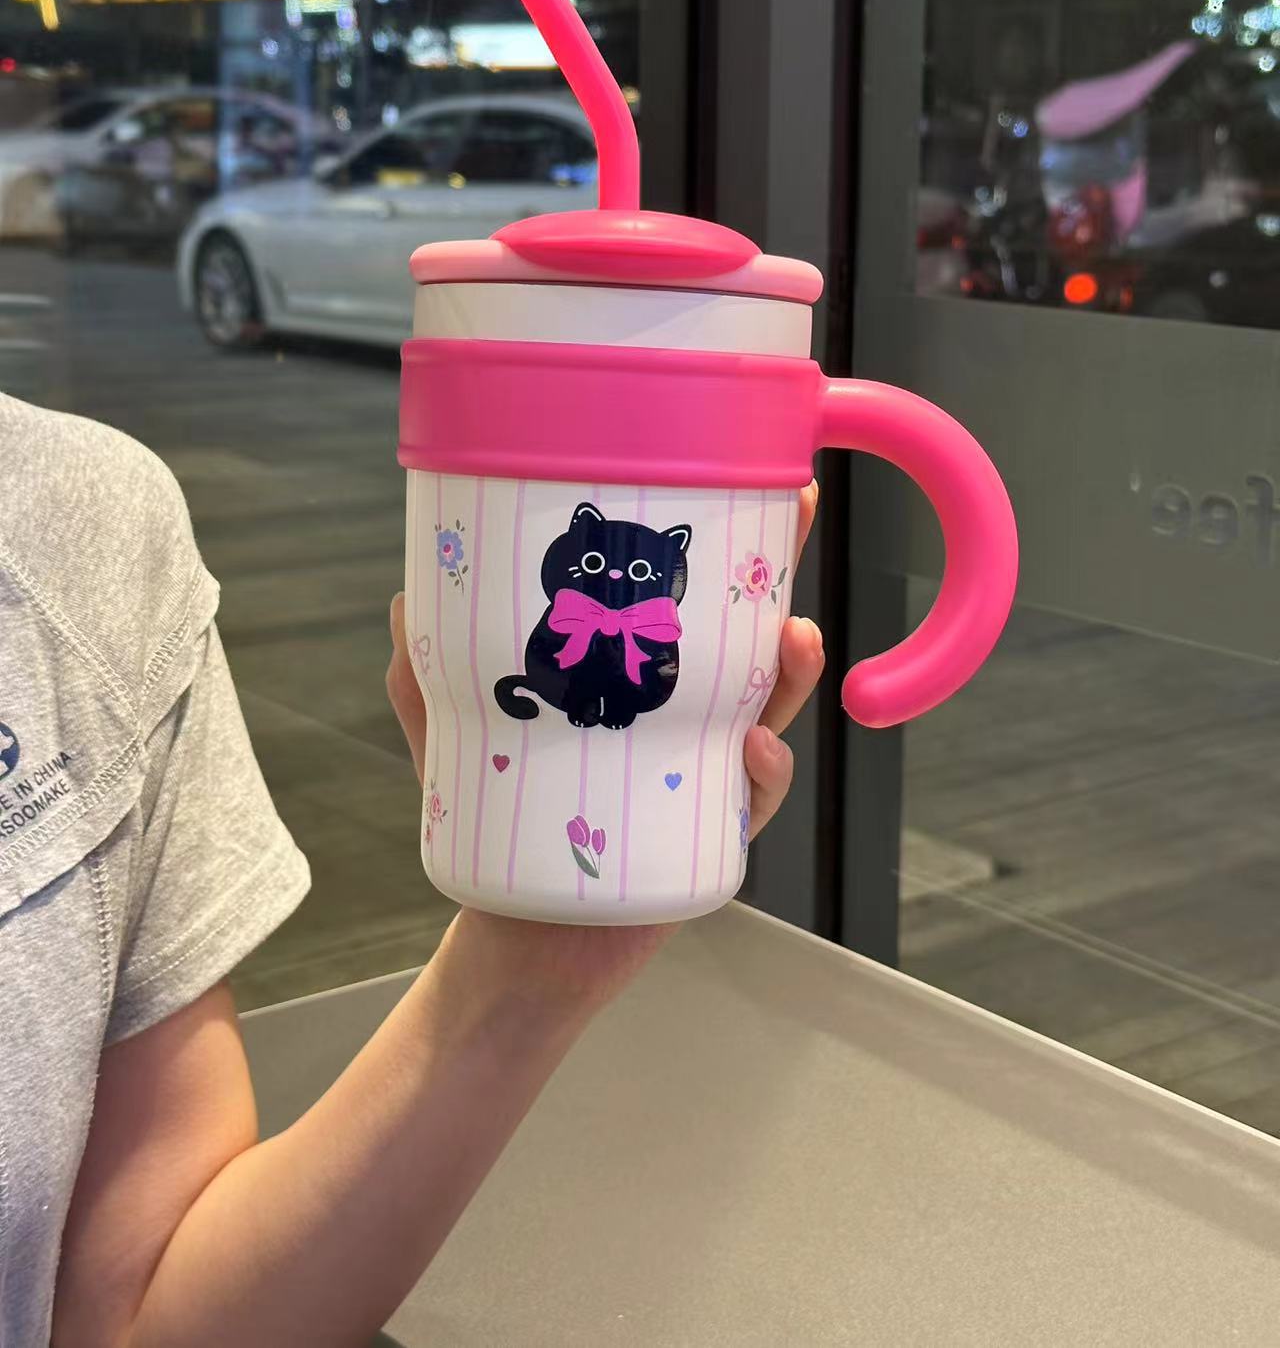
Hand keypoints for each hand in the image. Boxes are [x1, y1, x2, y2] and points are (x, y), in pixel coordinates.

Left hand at [387, 483, 823, 1009]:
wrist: (519, 937)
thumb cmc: (500, 818)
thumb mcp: (456, 735)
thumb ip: (424, 672)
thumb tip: (407, 597)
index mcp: (638, 672)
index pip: (689, 595)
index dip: (726, 536)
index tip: (755, 477)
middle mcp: (686, 712)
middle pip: (750, 635)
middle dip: (781, 573)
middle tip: (795, 520)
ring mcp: (707, 771)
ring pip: (771, 708)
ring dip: (790, 671)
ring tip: (793, 640)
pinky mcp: (715, 835)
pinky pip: (756, 800)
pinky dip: (764, 774)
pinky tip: (754, 750)